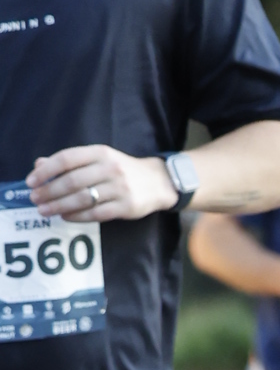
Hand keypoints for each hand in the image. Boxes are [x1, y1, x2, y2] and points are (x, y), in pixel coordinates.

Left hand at [26, 143, 161, 222]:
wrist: (158, 182)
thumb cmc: (122, 170)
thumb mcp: (98, 159)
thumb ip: (70, 162)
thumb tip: (39, 165)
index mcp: (101, 152)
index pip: (67, 159)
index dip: (46, 171)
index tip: (31, 181)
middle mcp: (110, 168)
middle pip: (72, 181)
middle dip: (49, 191)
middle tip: (34, 199)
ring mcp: (119, 188)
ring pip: (82, 199)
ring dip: (58, 206)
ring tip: (44, 210)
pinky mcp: (125, 206)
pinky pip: (95, 213)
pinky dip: (77, 216)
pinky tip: (65, 216)